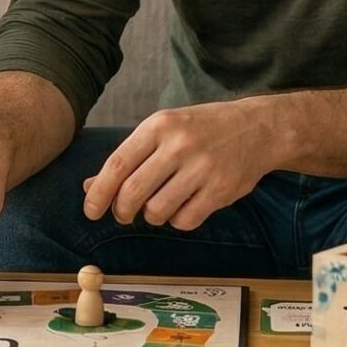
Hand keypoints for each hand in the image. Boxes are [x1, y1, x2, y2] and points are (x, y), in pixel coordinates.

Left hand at [82, 101, 282, 232]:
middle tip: (123, 215)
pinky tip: (183, 206)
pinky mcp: (221, 190)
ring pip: (157, 211)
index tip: (90, 211)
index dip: (99, 193)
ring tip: (159, 205)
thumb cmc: (201, 129)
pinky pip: (185, 220)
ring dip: (151, 216)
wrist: (257, 128)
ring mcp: (202, 168)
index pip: (117, 165)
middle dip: (121, 211)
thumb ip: (128, 158)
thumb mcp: (163, 131)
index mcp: (159, 126)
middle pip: (133, 192)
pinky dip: (178, 220)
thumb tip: (89, 187)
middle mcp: (179, 145)